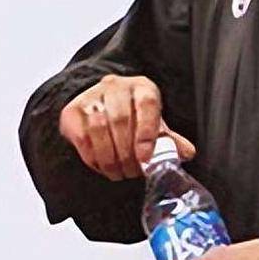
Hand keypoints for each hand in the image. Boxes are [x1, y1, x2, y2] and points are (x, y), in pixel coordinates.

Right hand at [59, 74, 195, 180]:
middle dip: (126, 152)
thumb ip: (168, 140)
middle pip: (120, 118)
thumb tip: (186, 153)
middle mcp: (115, 86)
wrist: (99, 109)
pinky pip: (82, 137)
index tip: (145, 158)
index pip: (147, 104)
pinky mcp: (72, 111)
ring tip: (118, 173)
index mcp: (142, 87)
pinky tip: (102, 166)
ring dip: (109, 157)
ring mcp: (91, 97)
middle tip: (132, 172)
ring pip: (98, 128)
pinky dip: (93, 157)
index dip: (147, 132)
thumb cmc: (132, 119)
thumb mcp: (153, 126)